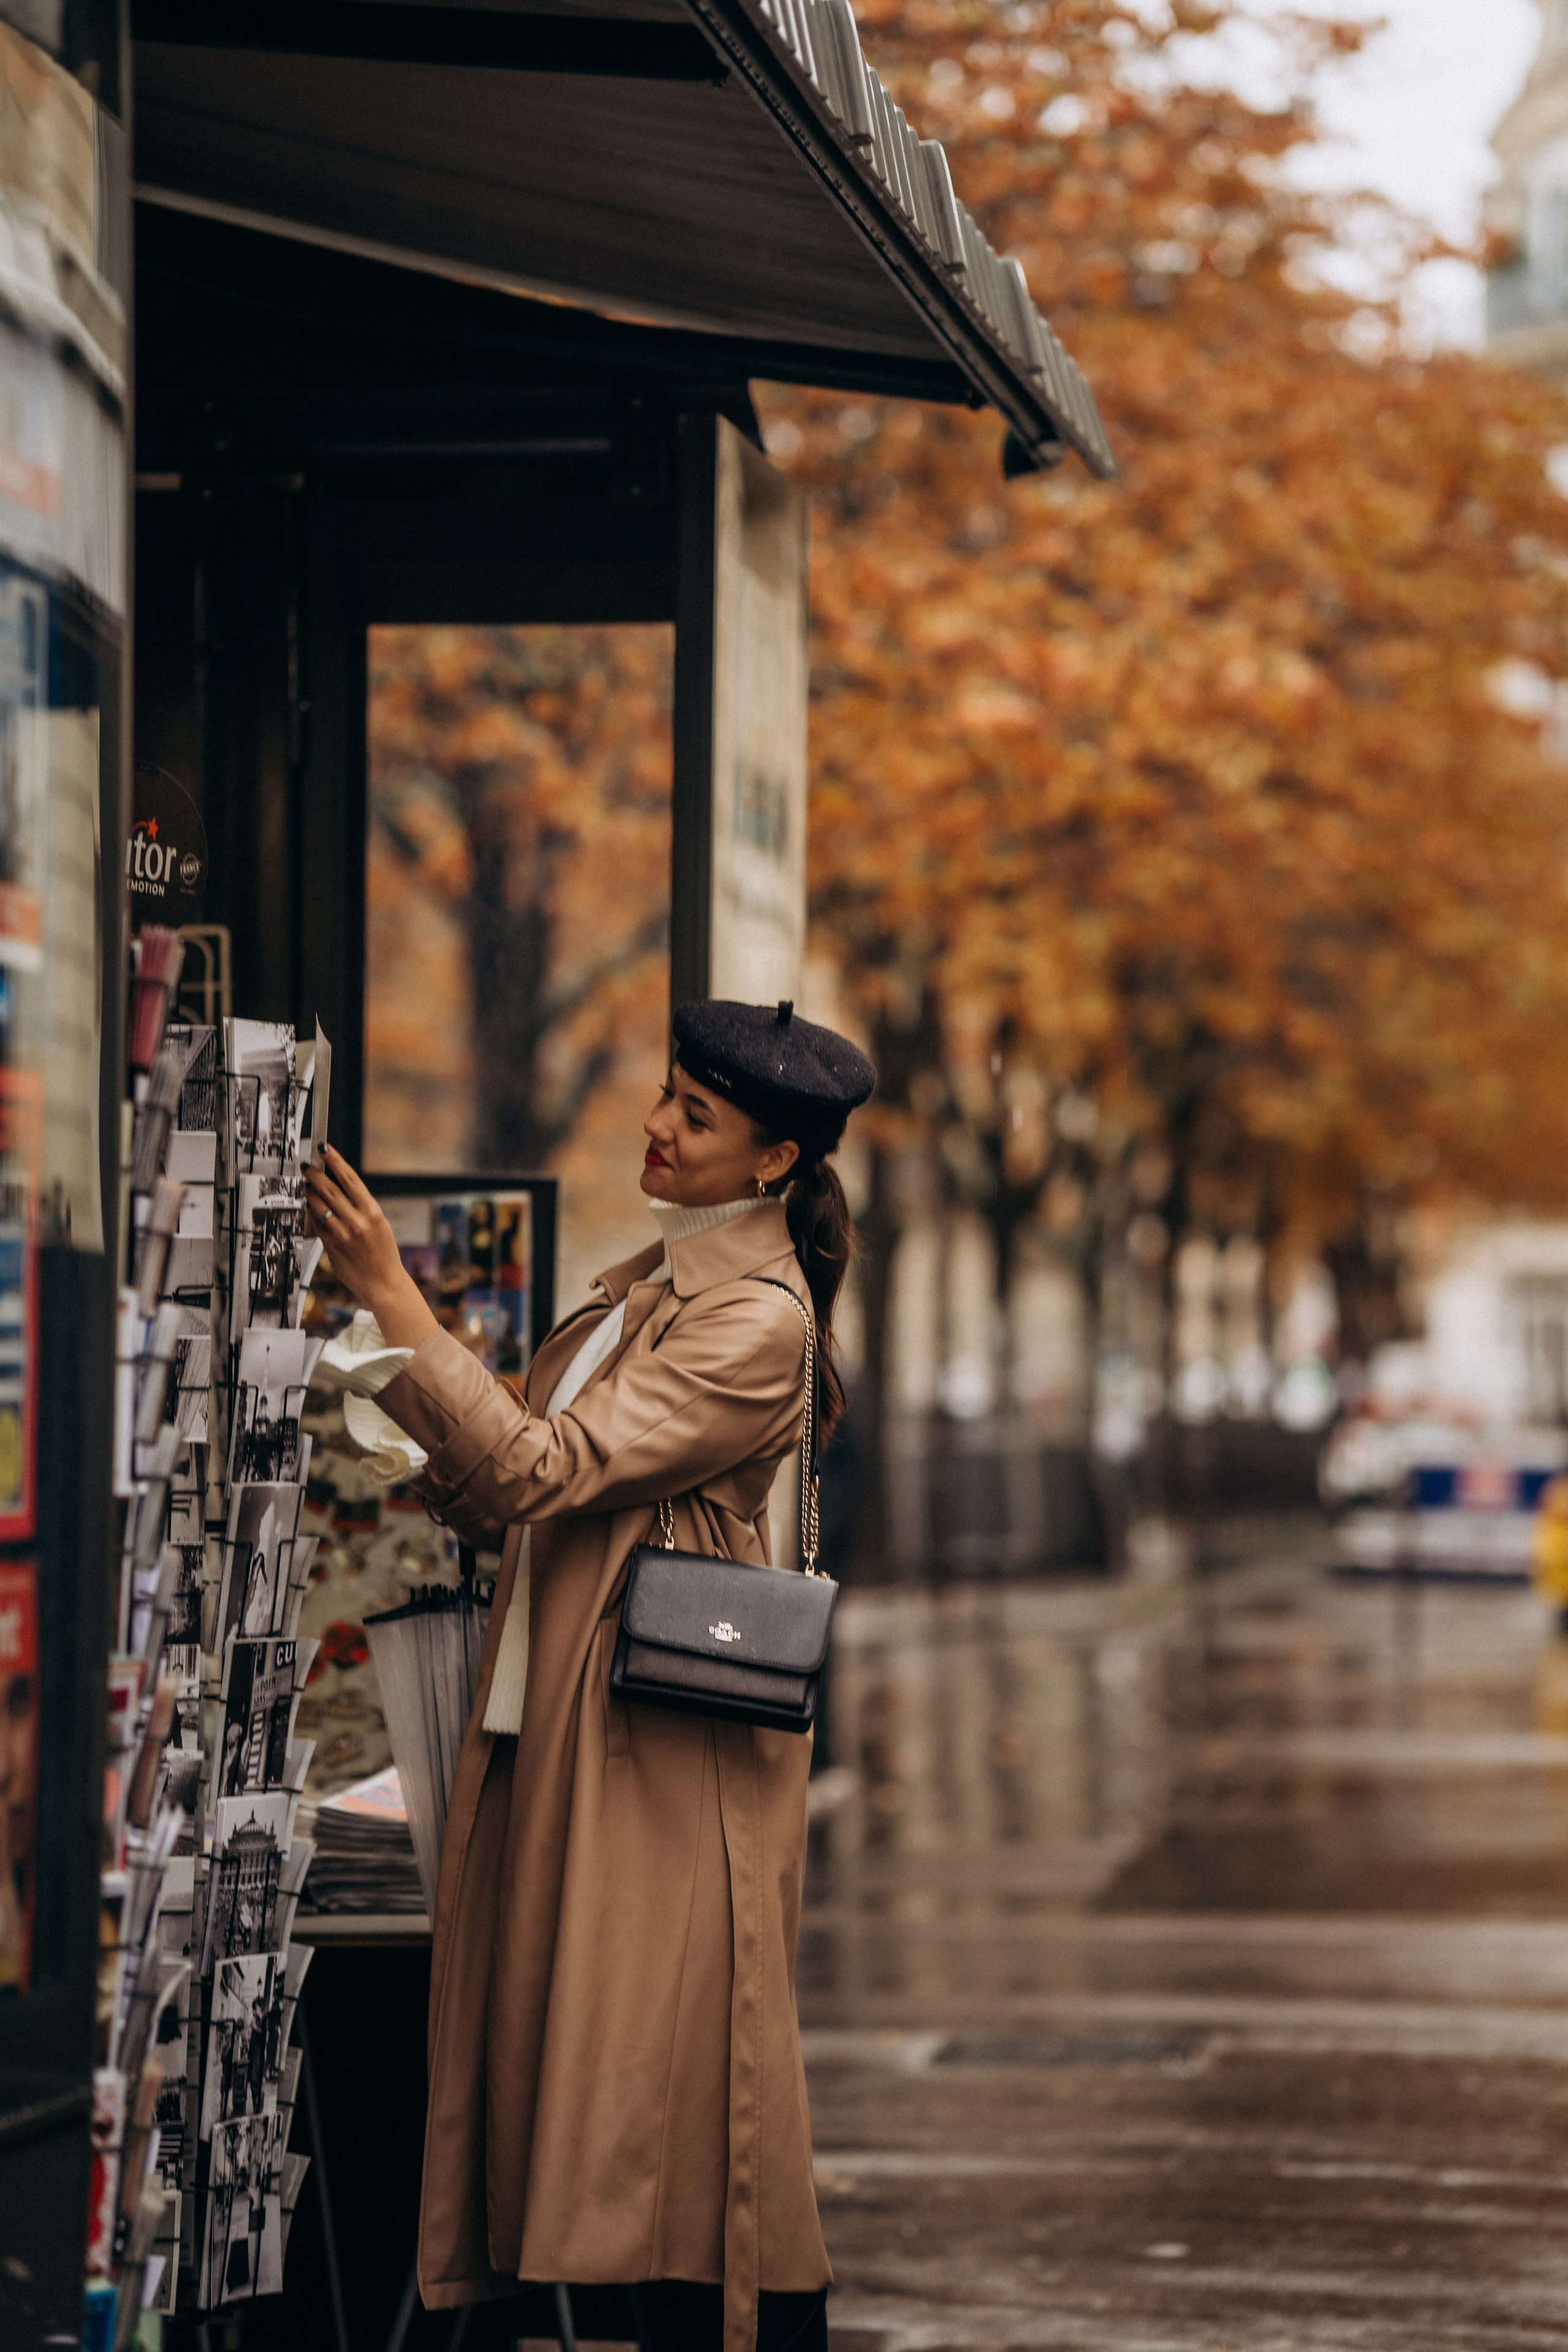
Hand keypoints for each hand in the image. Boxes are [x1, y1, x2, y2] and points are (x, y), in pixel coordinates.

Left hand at [303, 1148, 438, 1350]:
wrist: (384, 1283)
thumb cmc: (383, 1254)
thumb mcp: (379, 1224)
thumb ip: (360, 1207)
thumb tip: (339, 1188)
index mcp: (373, 1212)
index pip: (350, 1178)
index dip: (334, 1161)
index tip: (324, 1149)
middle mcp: (357, 1222)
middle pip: (329, 1189)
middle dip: (314, 1174)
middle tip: (306, 1166)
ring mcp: (342, 1235)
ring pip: (318, 1206)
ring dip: (309, 1192)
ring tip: (305, 1185)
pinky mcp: (331, 1247)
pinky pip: (316, 1225)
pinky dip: (311, 1213)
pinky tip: (309, 1207)